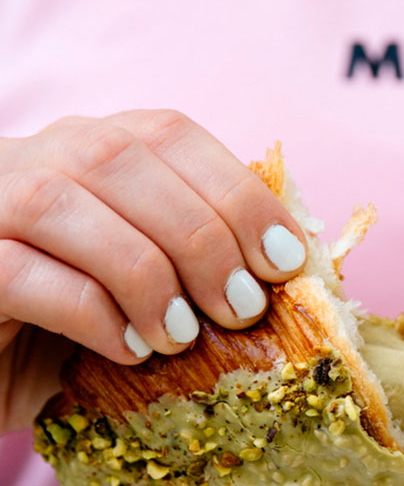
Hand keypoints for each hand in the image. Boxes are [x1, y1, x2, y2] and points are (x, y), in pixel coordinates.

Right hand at [0, 109, 307, 432]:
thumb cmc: (88, 329)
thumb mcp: (158, 289)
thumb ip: (205, 263)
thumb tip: (294, 270)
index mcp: (93, 152)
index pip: (170, 135)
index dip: (238, 194)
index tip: (285, 262)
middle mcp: (35, 160)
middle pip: (121, 159)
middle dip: (202, 238)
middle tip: (242, 309)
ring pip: (62, 203)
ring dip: (146, 274)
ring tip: (183, 337)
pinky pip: (21, 271)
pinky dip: (91, 312)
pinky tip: (129, 350)